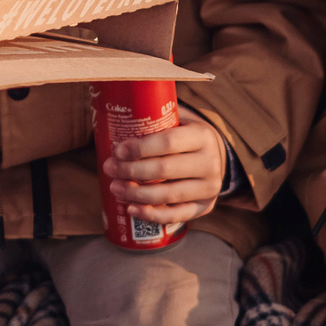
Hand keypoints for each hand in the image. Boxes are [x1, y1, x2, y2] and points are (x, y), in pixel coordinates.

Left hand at [98, 106, 226, 225]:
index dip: (139, 148)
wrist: (217, 156)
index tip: (117, 150)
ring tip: (115, 188)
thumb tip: (115, 110)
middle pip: (164, 170)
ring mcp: (210, 187)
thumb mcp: (180, 119)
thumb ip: (156, 116)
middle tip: (109, 168)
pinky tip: (132, 209)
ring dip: (136, 194)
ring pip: (168, 195)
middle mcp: (210, 162)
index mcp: (202, 135)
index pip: (167, 142)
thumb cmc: (186, 135)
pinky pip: (176, 215)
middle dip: (131, 171)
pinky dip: (152, 214)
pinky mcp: (206, 206)